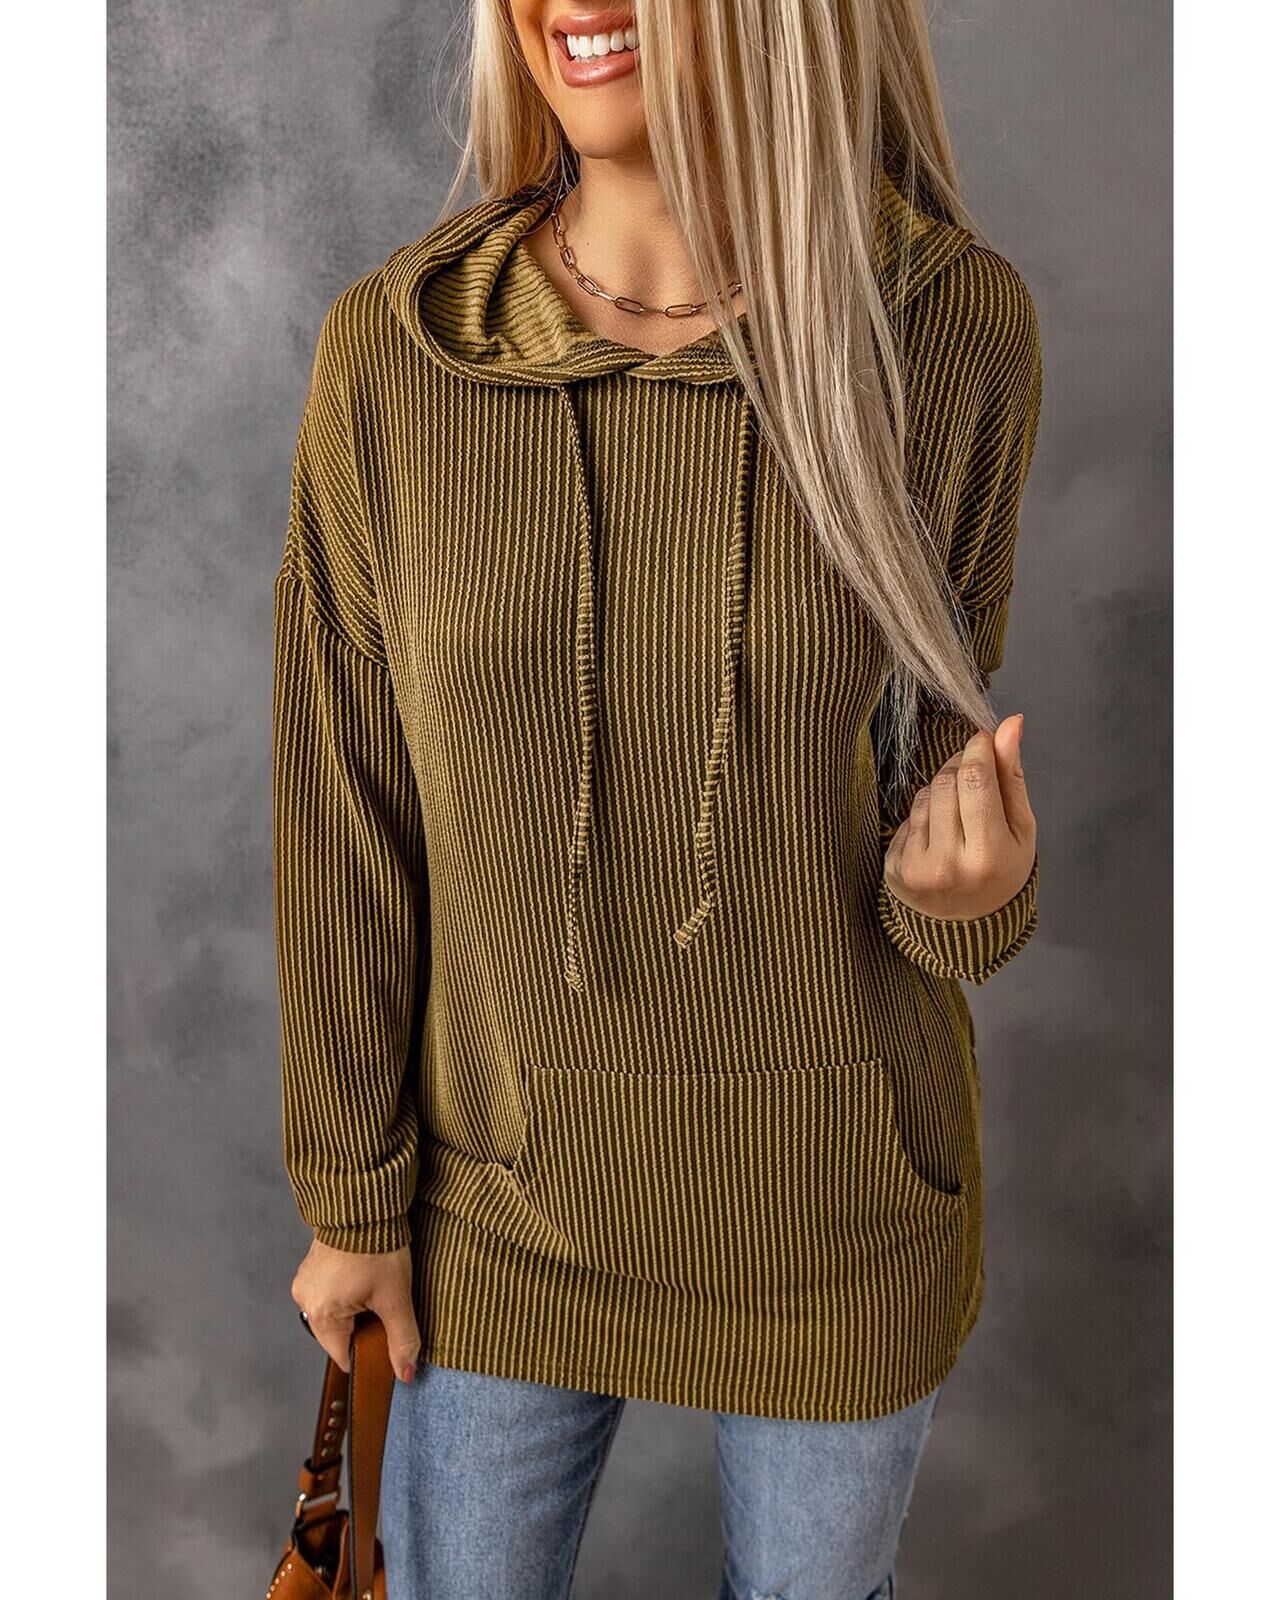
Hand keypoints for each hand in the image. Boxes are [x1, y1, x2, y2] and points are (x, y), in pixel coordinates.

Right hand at [291, 1238, 420, 1382]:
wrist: (365, 1203)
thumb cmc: (378, 1247)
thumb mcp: (396, 1297)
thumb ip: (402, 1339)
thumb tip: (406, 1373)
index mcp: (322, 1314)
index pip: (343, 1355)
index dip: (368, 1350)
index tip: (385, 1336)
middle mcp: (306, 1300)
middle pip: (338, 1335)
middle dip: (362, 1327)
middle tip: (383, 1303)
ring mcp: (306, 1282)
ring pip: (334, 1314)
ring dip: (355, 1308)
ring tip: (373, 1285)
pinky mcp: (310, 1268)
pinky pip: (329, 1293)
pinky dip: (346, 1292)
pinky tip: (363, 1275)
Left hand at [884, 714, 1036, 920]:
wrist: (967, 925)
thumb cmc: (1002, 870)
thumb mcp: (1020, 828)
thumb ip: (1012, 776)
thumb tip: (1010, 724)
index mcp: (989, 855)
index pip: (975, 780)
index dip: (977, 749)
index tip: (982, 740)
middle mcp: (949, 864)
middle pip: (947, 782)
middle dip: (961, 766)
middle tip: (974, 773)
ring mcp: (917, 868)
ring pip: (925, 795)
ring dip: (942, 791)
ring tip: (960, 815)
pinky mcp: (894, 868)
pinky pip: (907, 817)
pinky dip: (925, 815)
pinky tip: (940, 834)